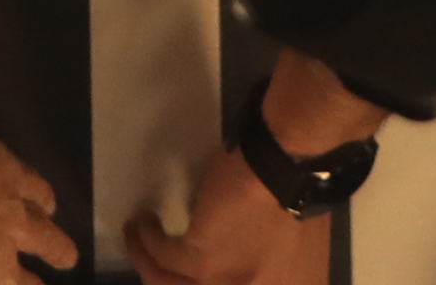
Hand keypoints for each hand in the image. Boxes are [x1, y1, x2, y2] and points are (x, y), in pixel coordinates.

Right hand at [121, 148, 329, 284]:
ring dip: (148, 263)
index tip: (185, 268)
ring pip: (170, 284)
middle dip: (165, 277)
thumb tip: (243, 259)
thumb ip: (269, 262)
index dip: (197, 279)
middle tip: (154, 259)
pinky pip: (162, 257)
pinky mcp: (202, 262)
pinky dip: (147, 241)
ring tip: (137, 240)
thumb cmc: (298, 189)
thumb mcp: (293, 240)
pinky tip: (144, 225)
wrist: (290, 163)